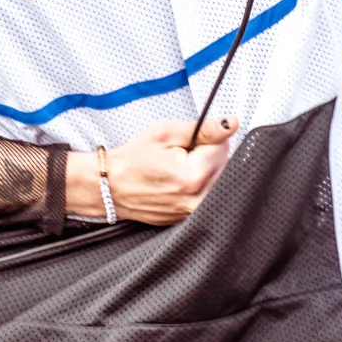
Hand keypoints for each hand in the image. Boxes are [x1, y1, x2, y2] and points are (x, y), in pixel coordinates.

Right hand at [71, 117, 238, 225]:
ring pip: (217, 181)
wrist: (110, 187)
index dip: (206, 138)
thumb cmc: (132, 159)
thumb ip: (202, 128)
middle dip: (207, 154)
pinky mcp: (188, 218)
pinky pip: (205, 195)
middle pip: (224, 166)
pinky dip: (196, 185)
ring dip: (203, 170)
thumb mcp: (164, 133)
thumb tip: (231, 123)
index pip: (223, 147)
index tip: (187, 141)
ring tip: (177, 168)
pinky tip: (176, 181)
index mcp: (194, 177)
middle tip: (180, 154)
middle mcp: (197, 199)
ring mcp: (193, 213)